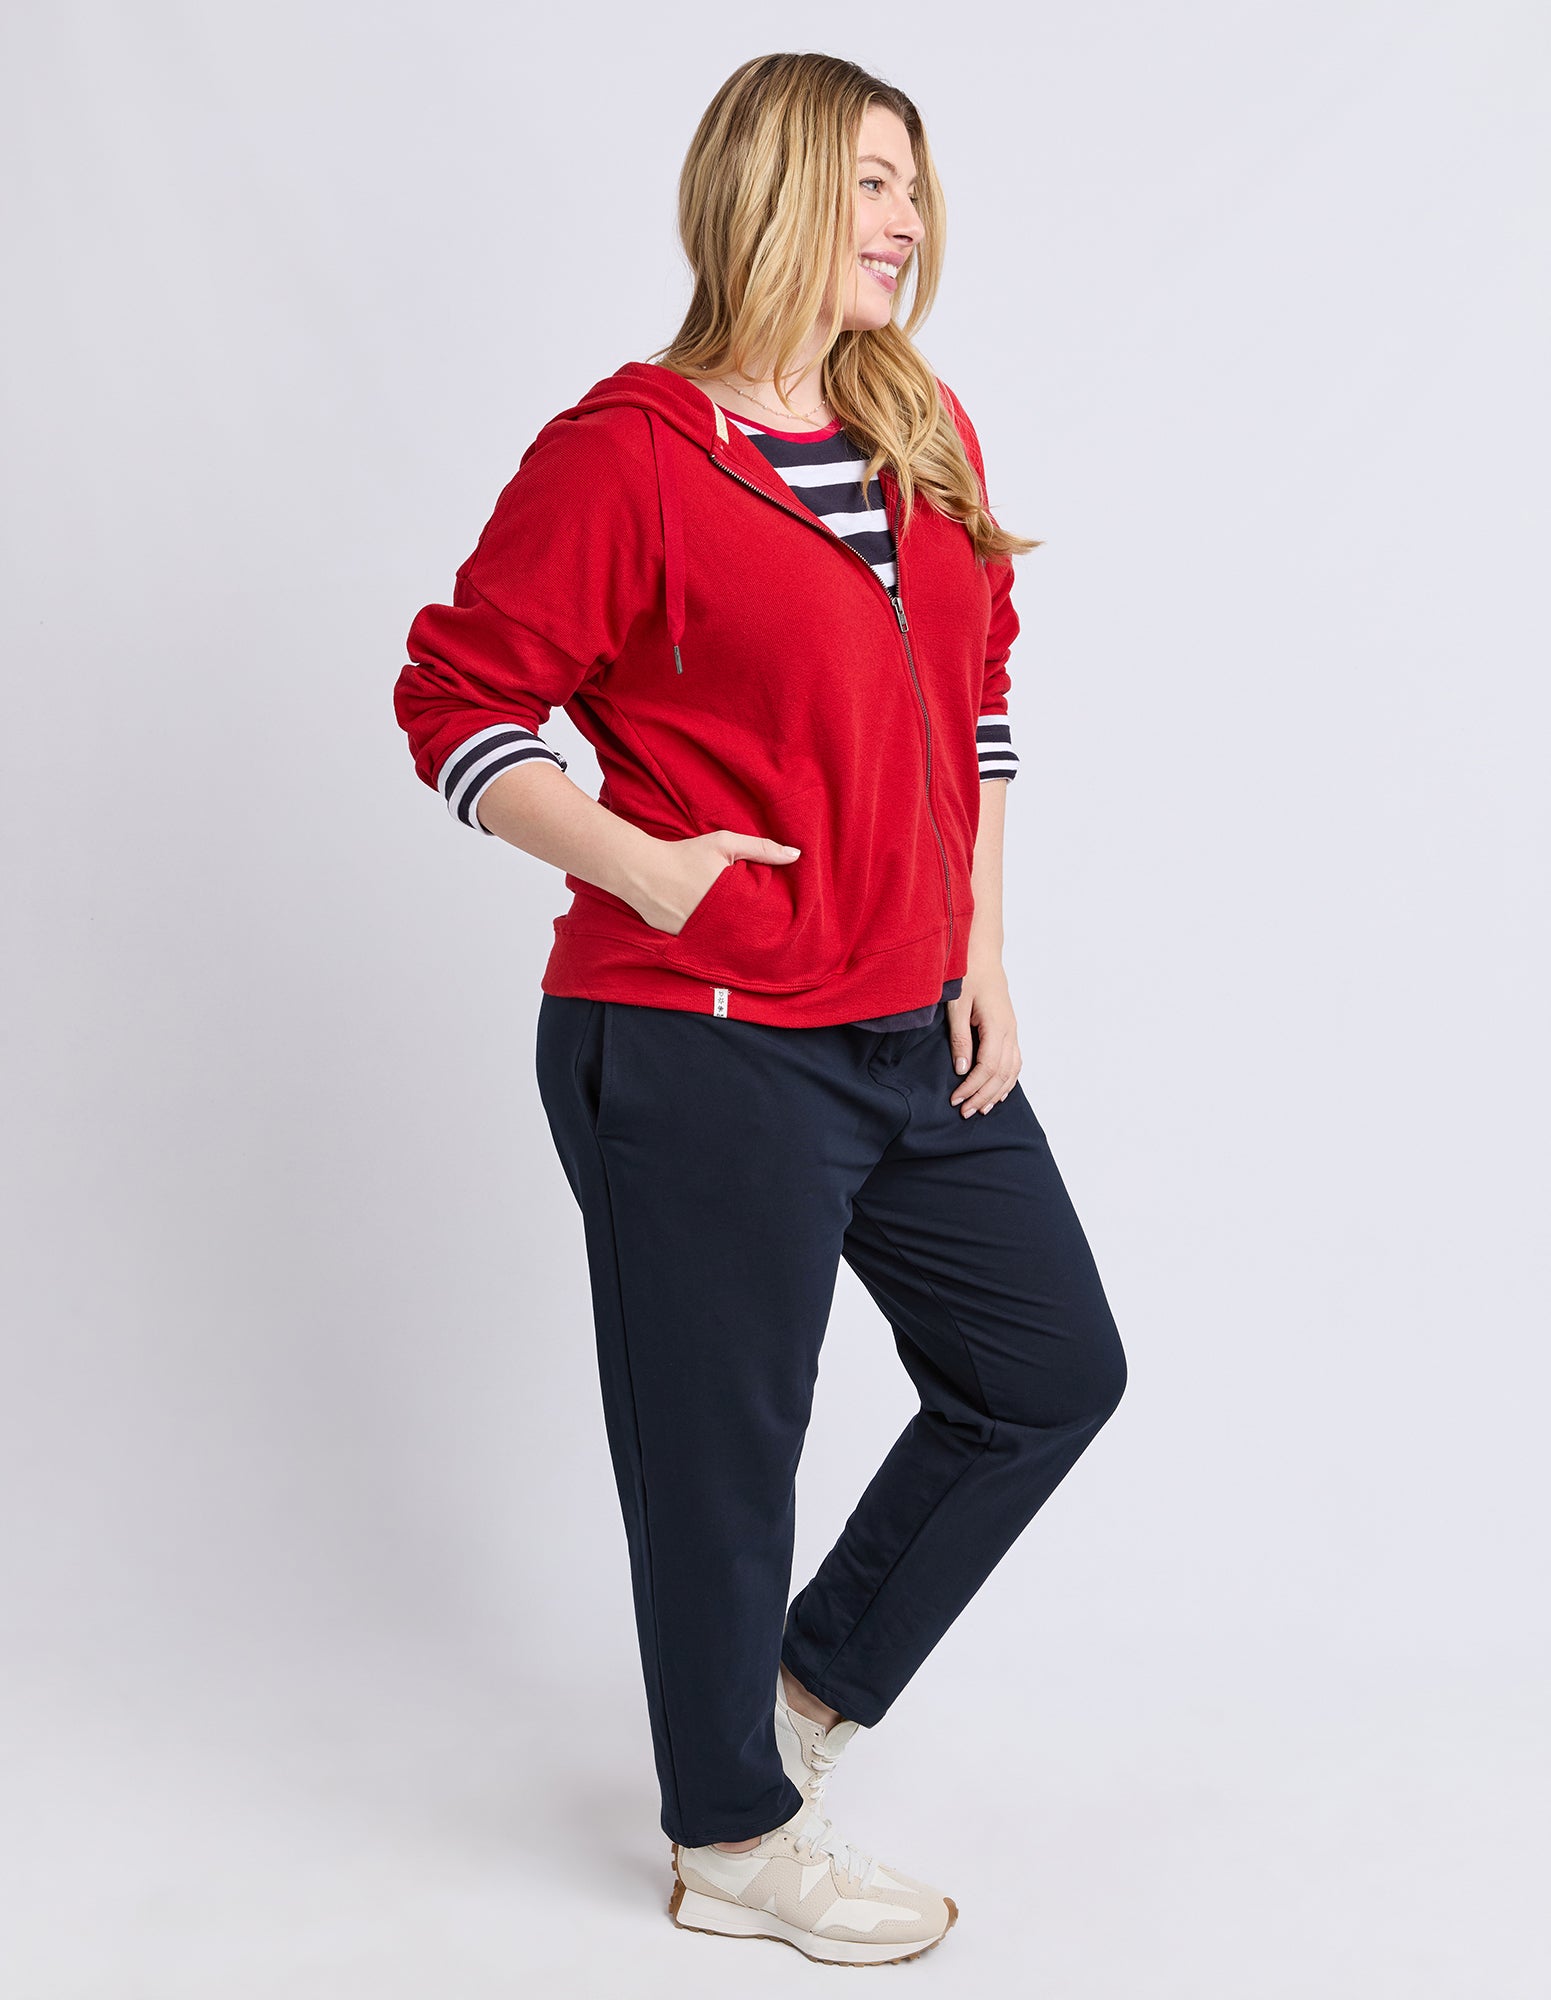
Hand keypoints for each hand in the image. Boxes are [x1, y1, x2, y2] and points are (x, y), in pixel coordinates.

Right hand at [630, 829, 801, 934]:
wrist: (640, 870)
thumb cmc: (684, 854)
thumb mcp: (724, 843)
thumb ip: (761, 848)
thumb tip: (796, 855)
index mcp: (733, 901)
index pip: (762, 918)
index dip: (770, 918)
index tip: (778, 918)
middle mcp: (717, 923)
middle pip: (745, 933)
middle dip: (752, 931)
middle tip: (761, 929)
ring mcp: (697, 935)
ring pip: (723, 941)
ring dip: (731, 938)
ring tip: (738, 932)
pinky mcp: (681, 942)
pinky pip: (702, 945)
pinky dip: (708, 941)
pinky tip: (714, 936)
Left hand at [945, 955, 1021, 1115]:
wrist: (982, 955)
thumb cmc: (967, 975)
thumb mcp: (957, 1006)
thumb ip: (960, 1039)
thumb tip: (962, 1070)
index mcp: (997, 1025)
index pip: (988, 1067)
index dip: (973, 1087)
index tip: (955, 1099)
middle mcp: (1009, 1031)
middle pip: (1001, 1074)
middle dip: (983, 1095)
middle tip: (964, 1112)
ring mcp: (1012, 1031)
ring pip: (1012, 1071)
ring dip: (997, 1092)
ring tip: (981, 1109)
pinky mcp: (1010, 1030)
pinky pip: (1015, 1061)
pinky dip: (1008, 1080)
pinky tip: (999, 1093)